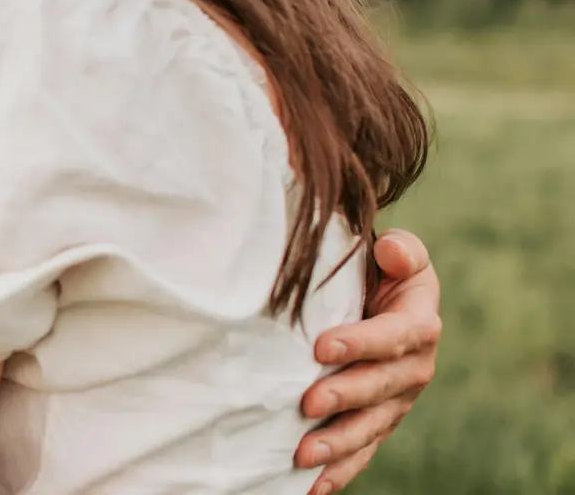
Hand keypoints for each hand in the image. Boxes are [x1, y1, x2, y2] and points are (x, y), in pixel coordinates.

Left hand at [295, 229, 441, 493]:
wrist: (376, 297)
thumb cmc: (378, 269)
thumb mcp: (397, 253)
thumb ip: (401, 250)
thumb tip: (391, 250)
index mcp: (419, 323)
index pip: (395, 335)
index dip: (362, 343)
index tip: (321, 347)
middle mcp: (414, 366)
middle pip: (382, 387)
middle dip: (346, 396)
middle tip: (308, 402)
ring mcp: (396, 400)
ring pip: (371, 426)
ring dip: (339, 442)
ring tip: (303, 453)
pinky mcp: (378, 422)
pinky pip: (362, 450)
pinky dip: (339, 470)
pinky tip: (311, 486)